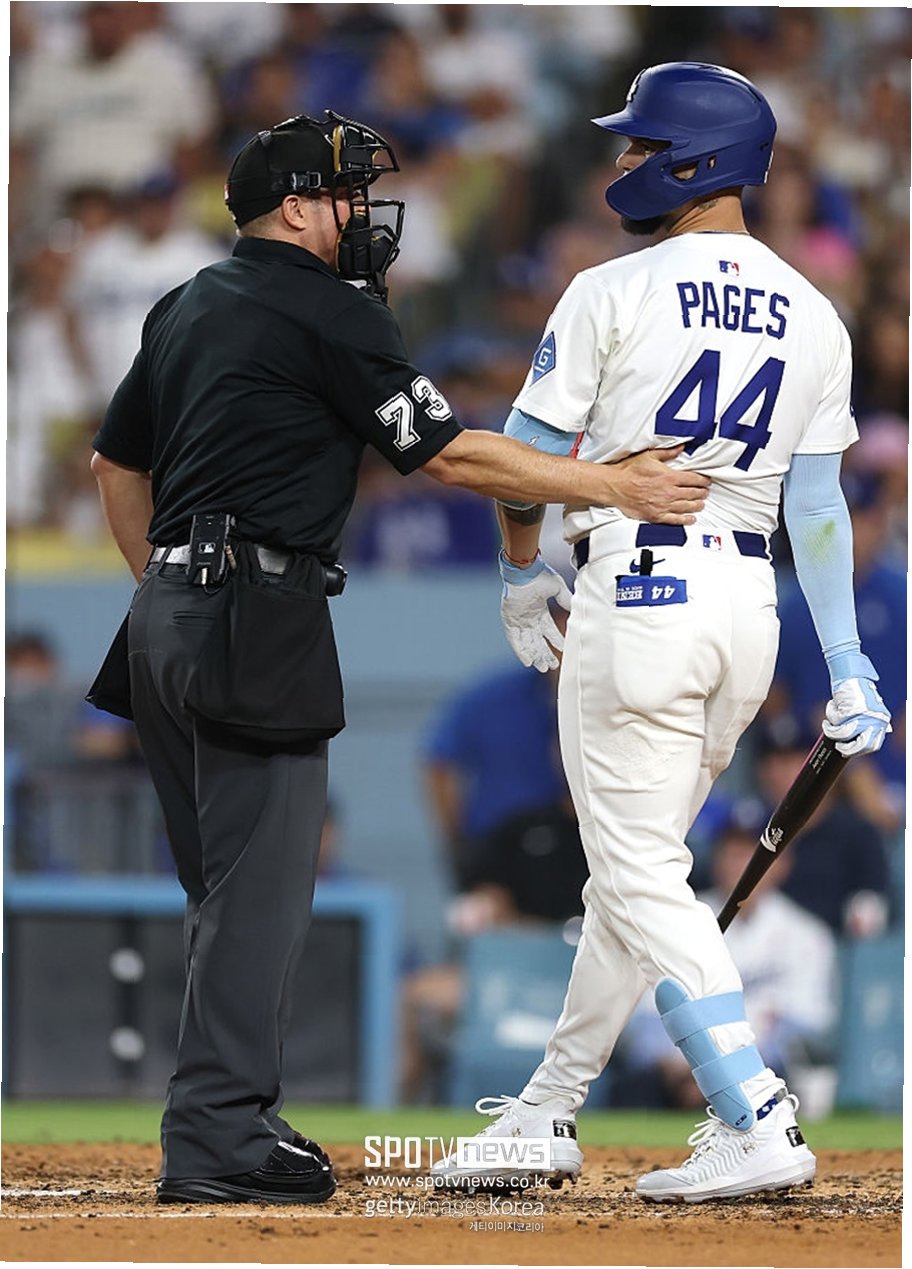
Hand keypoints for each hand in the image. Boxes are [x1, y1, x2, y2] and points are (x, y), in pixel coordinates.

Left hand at [499, 551, 571, 672]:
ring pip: (528, 643)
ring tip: (542, 668)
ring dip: (535, 655)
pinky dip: (520, 651)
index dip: (556, 641)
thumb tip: (575, 610)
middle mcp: (529, 617)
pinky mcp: (509, 621)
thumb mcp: (557, 588)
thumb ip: (566, 600)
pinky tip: (527, 662)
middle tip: (551, 666)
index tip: (563, 651)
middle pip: (538, 640)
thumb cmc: (539, 575)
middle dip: (545, 654)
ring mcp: (518, 620)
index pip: (549, 630)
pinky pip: (514, 640)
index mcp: (540, 610)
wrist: (523, 569)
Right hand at [609, 446, 709, 523]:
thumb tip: (680, 448)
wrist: (615, 486)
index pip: (694, 479)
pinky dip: (685, 519)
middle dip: (702, 493)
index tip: (706, 481)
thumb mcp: (649, 456)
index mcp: (670, 477)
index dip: (703, 481)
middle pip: (693, 494)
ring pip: (687, 507)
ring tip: (701, 504)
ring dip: (697, 505)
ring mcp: (664, 505)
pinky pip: (676, 519)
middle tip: (705, 492)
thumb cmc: (629, 471)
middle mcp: (669, 492)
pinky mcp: (656, 516)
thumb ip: (667, 453)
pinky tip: (691, 518)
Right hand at [822, 677, 891, 756]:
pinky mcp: (852, 709)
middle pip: (861, 745)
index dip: (858, 750)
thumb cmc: (856, 693)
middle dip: (846, 748)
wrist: (850, 675)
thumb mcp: (867, 711)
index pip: (873, 745)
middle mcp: (876, 719)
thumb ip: (868, 725)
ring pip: (844, 734)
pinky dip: (830, 715)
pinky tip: (832, 707)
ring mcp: (864, 715)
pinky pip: (836, 721)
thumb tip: (865, 741)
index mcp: (881, 721)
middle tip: (838, 745)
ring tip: (828, 724)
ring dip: (832, 730)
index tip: (847, 750)